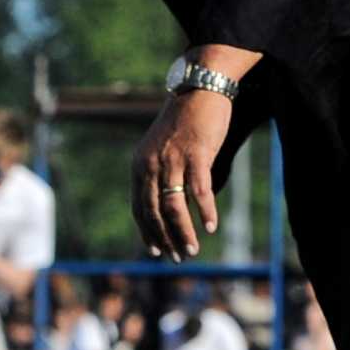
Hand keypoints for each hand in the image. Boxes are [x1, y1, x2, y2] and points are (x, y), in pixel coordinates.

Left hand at [131, 90, 229, 260]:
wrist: (198, 90)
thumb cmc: (183, 123)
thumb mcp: (162, 150)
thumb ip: (160, 175)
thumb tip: (166, 206)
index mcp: (140, 166)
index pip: (139, 208)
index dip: (148, 233)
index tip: (157, 251)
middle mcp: (151, 165)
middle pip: (154, 213)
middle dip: (166, 240)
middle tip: (179, 258)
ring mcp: (172, 160)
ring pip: (174, 207)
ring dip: (184, 233)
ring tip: (193, 250)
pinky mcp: (196, 154)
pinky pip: (199, 191)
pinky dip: (205, 211)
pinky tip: (210, 226)